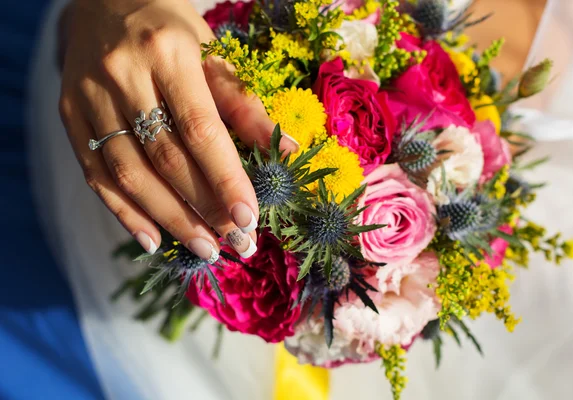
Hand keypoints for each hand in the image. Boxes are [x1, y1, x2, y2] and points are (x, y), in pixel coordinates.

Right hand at [59, 0, 298, 259]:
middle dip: (204, 208)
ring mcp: (88, 96)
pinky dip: (124, 212)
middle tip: (235, 243)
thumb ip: (243, 103)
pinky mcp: (69, 113)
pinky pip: (94, 173)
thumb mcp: (211, 53)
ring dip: (169, 219)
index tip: (249, 218)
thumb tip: (284, 151)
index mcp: (166, 52)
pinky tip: (152, 240)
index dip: (225, 178)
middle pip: (166, 158)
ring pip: (129, 173)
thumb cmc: (170, 28)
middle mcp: (122, 74)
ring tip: (204, 248)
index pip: (200, 129)